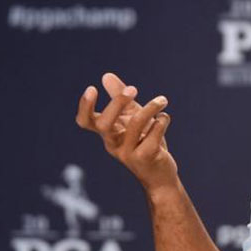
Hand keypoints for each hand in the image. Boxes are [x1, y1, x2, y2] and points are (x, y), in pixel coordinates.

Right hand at [75, 73, 177, 192]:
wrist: (160, 175)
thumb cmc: (144, 142)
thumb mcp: (132, 118)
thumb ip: (120, 98)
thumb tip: (106, 75)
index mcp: (107, 133)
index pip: (85, 122)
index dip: (85, 106)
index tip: (92, 88)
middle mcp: (113, 143)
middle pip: (104, 123)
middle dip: (117, 103)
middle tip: (134, 89)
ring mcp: (128, 153)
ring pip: (136, 124)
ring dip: (151, 107)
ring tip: (162, 100)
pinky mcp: (146, 157)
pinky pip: (154, 133)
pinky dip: (162, 120)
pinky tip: (165, 118)